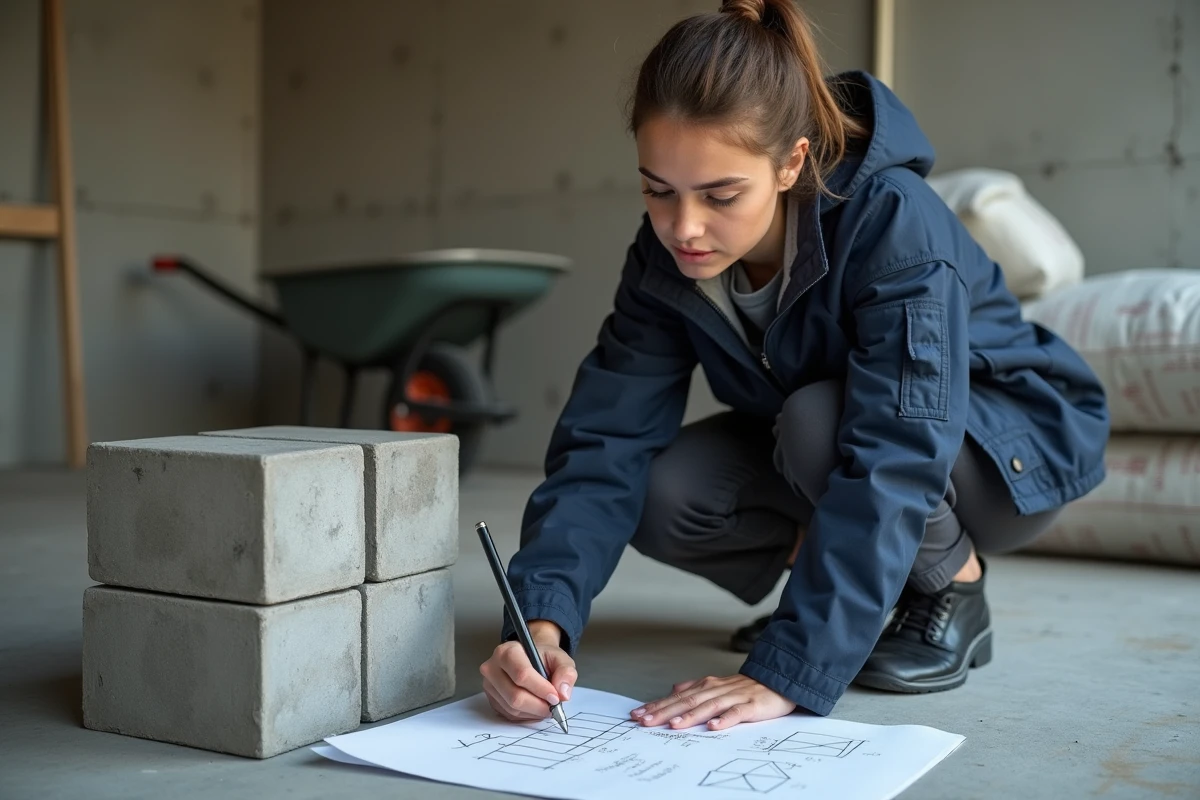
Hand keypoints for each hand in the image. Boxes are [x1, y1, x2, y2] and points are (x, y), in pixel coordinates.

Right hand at [479, 620, 576, 721]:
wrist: (530, 657)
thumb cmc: (543, 658)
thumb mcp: (560, 658)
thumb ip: (566, 672)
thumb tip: (563, 693)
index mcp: (507, 651)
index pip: (522, 674)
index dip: (541, 689)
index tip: (556, 697)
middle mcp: (492, 668)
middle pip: (515, 696)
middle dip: (539, 705)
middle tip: (554, 706)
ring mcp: (489, 686)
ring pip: (513, 709)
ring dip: (534, 712)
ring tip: (546, 706)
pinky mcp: (491, 700)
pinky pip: (510, 715)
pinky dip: (527, 715)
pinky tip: (536, 707)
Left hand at [629, 675, 795, 730]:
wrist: (780, 682)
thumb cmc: (747, 688)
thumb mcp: (718, 686)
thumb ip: (695, 688)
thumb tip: (673, 689)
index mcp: (708, 686)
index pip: (677, 696)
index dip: (657, 705)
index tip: (638, 714)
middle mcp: (717, 689)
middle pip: (687, 701)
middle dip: (664, 711)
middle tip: (644, 720)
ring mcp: (734, 697)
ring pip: (708, 706)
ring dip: (689, 716)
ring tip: (673, 725)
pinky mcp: (751, 706)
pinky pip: (736, 713)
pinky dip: (724, 719)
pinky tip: (713, 727)